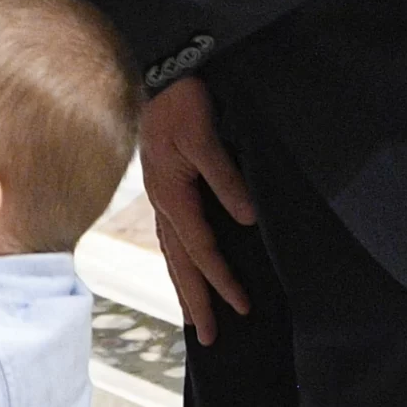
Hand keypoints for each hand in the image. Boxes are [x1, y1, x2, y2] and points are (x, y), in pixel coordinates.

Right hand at [138, 76, 255, 345]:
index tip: (242, 307)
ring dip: (184, 286)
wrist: (160, 68)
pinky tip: (186, 267)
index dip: (221, 280)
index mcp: (171, 194)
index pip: (200, 249)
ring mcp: (159, 195)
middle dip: (194, 300)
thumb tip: (247, 219)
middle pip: (178, 262)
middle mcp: (162, 201)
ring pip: (172, 252)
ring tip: (194, 317)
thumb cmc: (182, 100)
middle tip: (209, 338)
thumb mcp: (204, 135)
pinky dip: (178, 260)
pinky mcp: (163, 185)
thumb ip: (224, 177)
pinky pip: (171, 235)